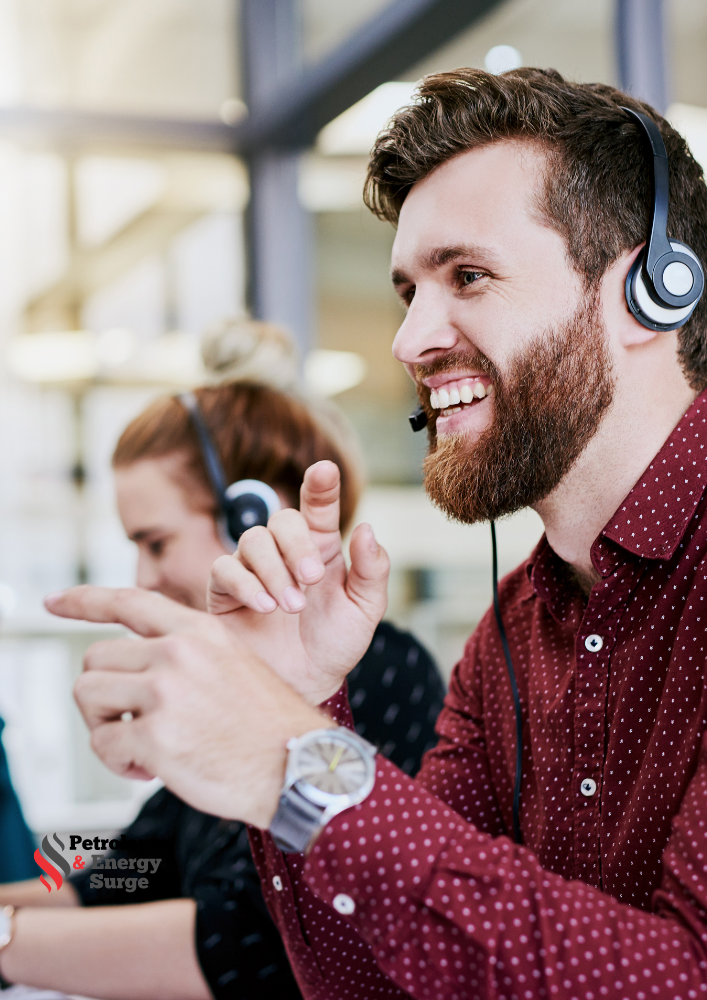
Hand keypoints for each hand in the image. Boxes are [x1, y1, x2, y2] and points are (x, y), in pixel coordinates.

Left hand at [44, 587, 327, 826]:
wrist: (299, 767)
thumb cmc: (266, 725)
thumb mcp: (233, 663)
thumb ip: (184, 654)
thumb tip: (127, 670)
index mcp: (198, 631)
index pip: (127, 600)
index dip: (83, 601)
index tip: (52, 602)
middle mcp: (178, 653)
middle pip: (95, 659)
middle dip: (103, 696)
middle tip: (131, 722)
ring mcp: (165, 693)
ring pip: (88, 696)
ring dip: (104, 726)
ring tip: (140, 745)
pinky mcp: (155, 737)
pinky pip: (103, 745)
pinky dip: (119, 763)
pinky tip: (153, 768)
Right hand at [207, 461, 389, 704]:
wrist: (305, 685)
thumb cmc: (335, 645)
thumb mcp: (366, 610)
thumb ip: (373, 571)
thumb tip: (366, 528)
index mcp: (322, 548)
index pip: (319, 506)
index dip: (321, 485)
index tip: (325, 470)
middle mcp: (285, 552)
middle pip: (282, 519)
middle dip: (297, 545)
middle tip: (312, 579)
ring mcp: (253, 569)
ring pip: (253, 540)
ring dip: (274, 570)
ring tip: (291, 607)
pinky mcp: (225, 592)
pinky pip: (225, 570)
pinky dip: (246, 585)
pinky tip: (266, 607)